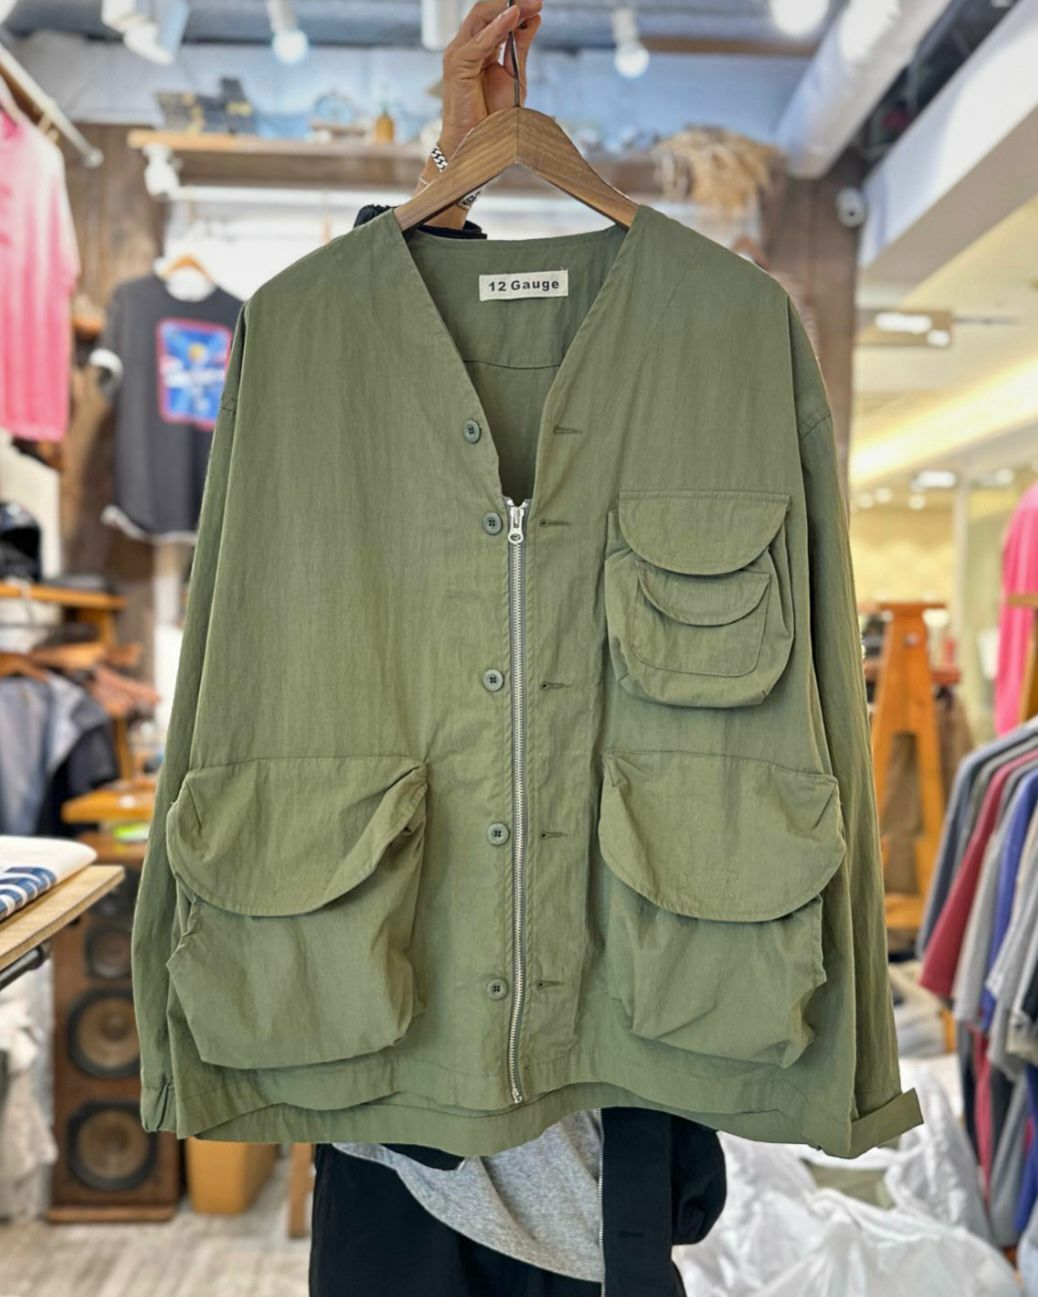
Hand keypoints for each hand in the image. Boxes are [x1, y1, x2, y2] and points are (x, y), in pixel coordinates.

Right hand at [414, 0, 542, 226]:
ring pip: (481, 18)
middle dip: (513, 3)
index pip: (493, 16)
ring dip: (508, 9)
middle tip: (538, 0)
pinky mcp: (458, 67)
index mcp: (477, 48)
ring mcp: (458, 55)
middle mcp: (464, 47)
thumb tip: (534, 19)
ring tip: (531, 4)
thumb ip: (520, 47)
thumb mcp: (514, 75)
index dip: (516, 7)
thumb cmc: (492, 118)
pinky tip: (514, 17)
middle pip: (486, 11)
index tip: (538, 3)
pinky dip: (497, 27)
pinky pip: (480, 41)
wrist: (478, 146)